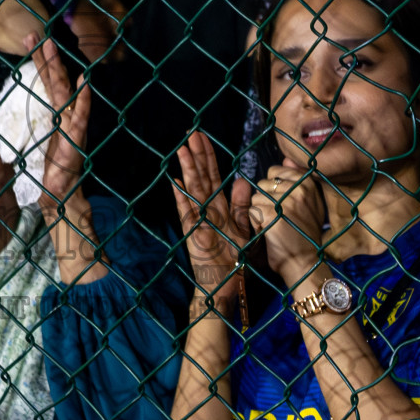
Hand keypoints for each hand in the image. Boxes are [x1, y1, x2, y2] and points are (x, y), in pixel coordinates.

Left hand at [31, 33, 91, 211]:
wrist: (62, 195)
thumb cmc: (54, 170)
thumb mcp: (44, 139)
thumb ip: (44, 122)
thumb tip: (35, 107)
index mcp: (59, 114)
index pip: (49, 82)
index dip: (41, 62)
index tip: (31, 40)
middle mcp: (68, 116)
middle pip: (56, 82)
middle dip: (47, 58)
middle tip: (38, 34)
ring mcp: (73, 127)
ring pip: (64, 93)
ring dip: (59, 69)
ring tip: (53, 46)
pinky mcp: (76, 141)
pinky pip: (80, 118)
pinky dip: (84, 101)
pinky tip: (84, 84)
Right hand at [171, 131, 250, 302]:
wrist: (226, 285)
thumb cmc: (234, 260)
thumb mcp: (244, 229)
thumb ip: (242, 206)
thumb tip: (243, 180)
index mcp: (218, 208)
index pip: (213, 176)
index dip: (208, 157)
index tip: (203, 138)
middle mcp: (206, 211)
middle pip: (201, 178)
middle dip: (197, 155)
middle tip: (191, 133)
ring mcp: (198, 222)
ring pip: (192, 190)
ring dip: (188, 170)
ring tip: (183, 150)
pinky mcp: (193, 235)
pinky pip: (187, 213)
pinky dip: (181, 198)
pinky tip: (175, 182)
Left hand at [249, 160, 327, 278]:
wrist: (305, 263)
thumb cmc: (303, 234)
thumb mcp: (308, 204)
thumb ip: (297, 180)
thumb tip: (286, 157)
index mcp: (308, 183)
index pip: (275, 171)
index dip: (273, 189)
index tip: (284, 206)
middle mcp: (300, 189)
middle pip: (263, 183)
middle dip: (265, 201)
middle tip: (280, 219)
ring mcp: (286, 202)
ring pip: (255, 197)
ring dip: (259, 213)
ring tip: (274, 226)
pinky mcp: (272, 215)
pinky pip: (252, 211)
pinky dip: (255, 224)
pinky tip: (268, 233)